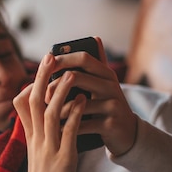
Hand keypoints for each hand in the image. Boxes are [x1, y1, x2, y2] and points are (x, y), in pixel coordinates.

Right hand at [0, 54, 84, 171]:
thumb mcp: (37, 152)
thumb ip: (38, 133)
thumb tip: (42, 117)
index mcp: (31, 135)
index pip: (24, 103)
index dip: (32, 82)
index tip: (42, 65)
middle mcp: (36, 137)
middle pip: (34, 101)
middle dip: (42, 77)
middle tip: (50, 55)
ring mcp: (48, 147)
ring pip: (50, 112)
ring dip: (60, 91)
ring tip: (71, 73)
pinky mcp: (62, 157)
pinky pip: (67, 131)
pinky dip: (75, 113)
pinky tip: (83, 100)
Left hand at [48, 37, 137, 156]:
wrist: (128, 133)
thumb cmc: (108, 105)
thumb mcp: (105, 84)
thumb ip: (96, 65)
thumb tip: (95, 38)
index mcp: (107, 74)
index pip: (83, 58)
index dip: (63, 59)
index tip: (46, 64)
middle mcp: (111, 86)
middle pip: (77, 77)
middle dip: (55, 86)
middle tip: (43, 95)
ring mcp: (113, 105)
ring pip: (77, 104)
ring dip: (59, 110)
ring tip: (48, 115)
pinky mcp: (111, 125)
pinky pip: (83, 124)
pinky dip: (68, 127)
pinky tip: (58, 130)